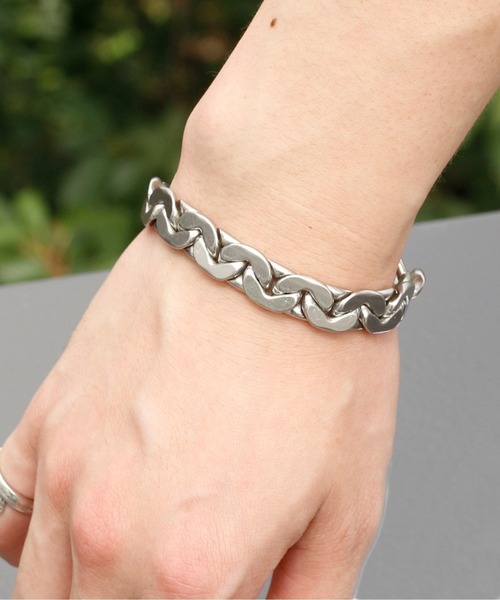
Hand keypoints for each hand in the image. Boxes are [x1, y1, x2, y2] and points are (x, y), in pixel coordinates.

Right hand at [0, 223, 397, 597]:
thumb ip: (307, 597)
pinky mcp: (52, 415)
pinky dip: (35, 538)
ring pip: (43, 589)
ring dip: (87, 594)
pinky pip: (9, 509)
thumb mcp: (349, 506)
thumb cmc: (321, 363)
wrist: (271, 250)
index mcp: (195, 574)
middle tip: (180, 584)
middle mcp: (115, 534)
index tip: (223, 592)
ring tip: (137, 571)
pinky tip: (82, 523)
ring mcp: (69, 471)